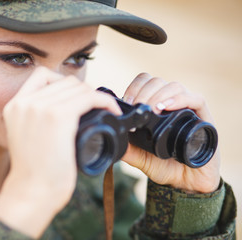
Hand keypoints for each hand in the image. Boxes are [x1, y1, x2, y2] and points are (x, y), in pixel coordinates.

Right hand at [0, 67, 120, 237]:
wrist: (31, 192)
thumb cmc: (34, 172)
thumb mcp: (27, 136)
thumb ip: (38, 118)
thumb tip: (69, 108)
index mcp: (15, 105)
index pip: (43, 75)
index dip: (64, 83)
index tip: (76, 98)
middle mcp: (25, 102)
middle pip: (64, 81)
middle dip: (83, 91)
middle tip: (94, 108)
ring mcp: (40, 107)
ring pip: (78, 87)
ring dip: (96, 96)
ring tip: (104, 110)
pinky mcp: (58, 117)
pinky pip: (89, 97)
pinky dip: (104, 101)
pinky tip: (111, 110)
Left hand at [121, 73, 219, 193]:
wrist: (187, 184)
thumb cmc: (166, 167)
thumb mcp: (141, 158)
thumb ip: (128, 149)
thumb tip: (114, 137)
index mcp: (157, 108)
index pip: (146, 83)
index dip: (135, 87)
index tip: (126, 101)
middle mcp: (173, 105)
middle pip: (158, 82)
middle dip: (144, 92)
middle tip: (136, 106)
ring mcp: (189, 110)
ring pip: (175, 87)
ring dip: (159, 95)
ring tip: (150, 109)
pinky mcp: (204, 118)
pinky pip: (196, 99)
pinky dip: (180, 99)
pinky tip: (166, 107)